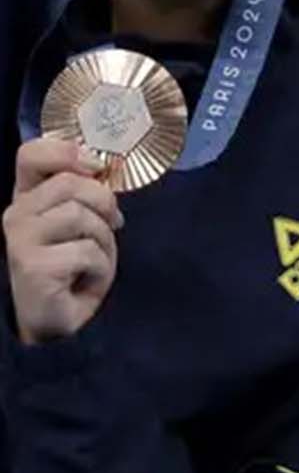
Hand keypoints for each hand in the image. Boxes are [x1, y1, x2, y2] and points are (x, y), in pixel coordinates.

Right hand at [6, 137, 123, 344]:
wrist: (60, 322)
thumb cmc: (74, 269)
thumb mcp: (84, 223)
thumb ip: (85, 194)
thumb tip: (102, 167)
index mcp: (29, 198)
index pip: (32, 154)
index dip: (66, 150)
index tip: (95, 165)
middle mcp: (16, 214)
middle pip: (72, 183)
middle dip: (104, 206)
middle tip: (108, 231)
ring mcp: (19, 239)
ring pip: (82, 215)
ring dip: (104, 241)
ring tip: (92, 262)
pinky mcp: (31, 266)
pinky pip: (87, 251)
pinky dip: (100, 268)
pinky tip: (85, 282)